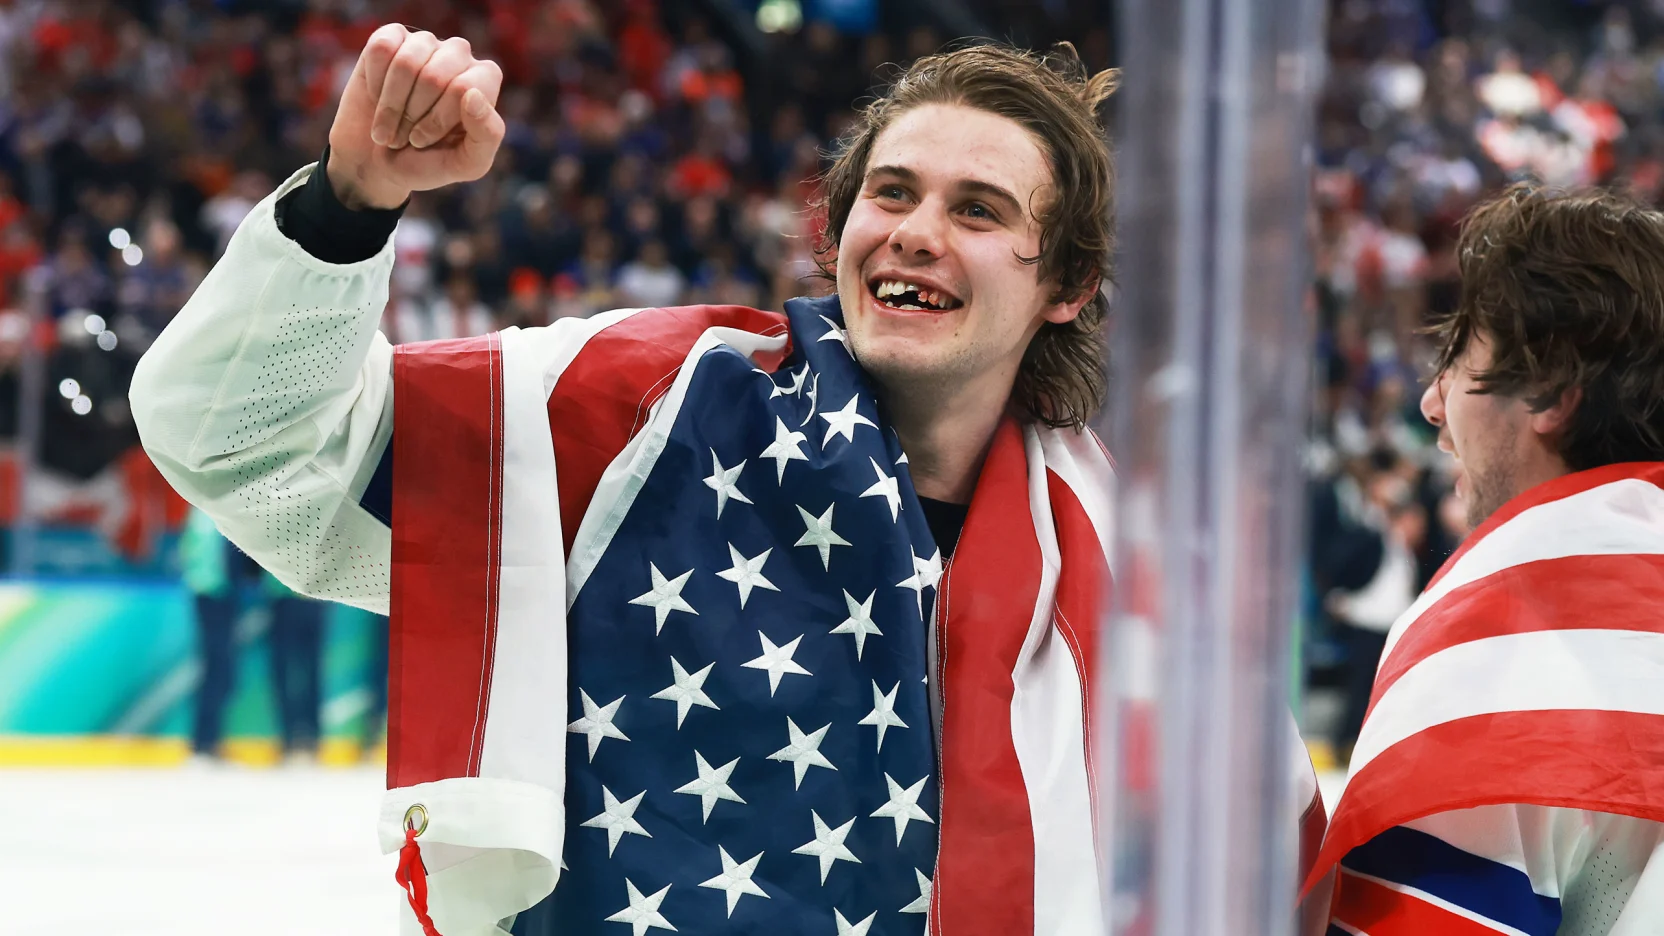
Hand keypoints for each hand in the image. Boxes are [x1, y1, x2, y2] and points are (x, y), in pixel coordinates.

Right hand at [326, 24, 505, 209]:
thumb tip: (473, 94)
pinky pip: (381, 49)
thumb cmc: (428, 163)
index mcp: (485, 80)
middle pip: (434, 76)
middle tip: (405, 136)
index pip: (463, 88)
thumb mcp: (466, 164)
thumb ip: (487, 135)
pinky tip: (377, 95)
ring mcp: (425, 43)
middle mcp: (459, 55)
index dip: (437, 120)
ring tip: (390, 124)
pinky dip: (374, 81)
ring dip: (391, 104)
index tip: (424, 140)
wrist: (376, 163)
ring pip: (406, 62)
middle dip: (412, 115)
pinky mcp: (391, 38)